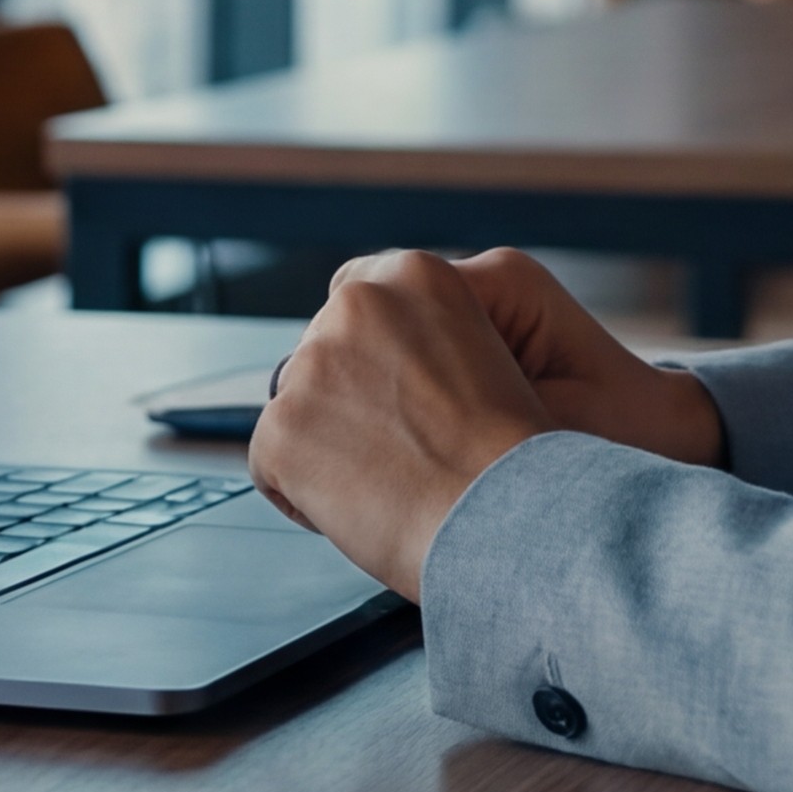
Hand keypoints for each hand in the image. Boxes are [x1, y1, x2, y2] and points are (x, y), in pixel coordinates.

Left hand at [249, 251, 727, 600]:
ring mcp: (312, 365)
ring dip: (332, 448)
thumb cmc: (519, 457)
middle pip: (324, 358)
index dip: (378, 364)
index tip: (410, 404)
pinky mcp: (281, 426)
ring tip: (395, 484)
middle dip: (352, 406)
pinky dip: (305, 496)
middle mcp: (355, 303)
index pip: (359, 304)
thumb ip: (425, 343)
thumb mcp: (490, 355)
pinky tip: (365, 510)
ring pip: (300, 410)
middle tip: (409, 454)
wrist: (514, 519)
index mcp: (416, 272)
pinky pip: (272, 465)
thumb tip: (379, 370)